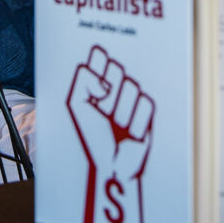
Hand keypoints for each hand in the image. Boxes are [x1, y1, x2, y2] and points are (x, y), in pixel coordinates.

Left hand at [66, 45, 154, 222]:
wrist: (112, 167)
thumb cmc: (93, 138)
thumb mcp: (76, 105)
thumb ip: (83, 80)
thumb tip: (105, 81)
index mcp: (96, 84)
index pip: (100, 58)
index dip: (100, 56)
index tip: (98, 55)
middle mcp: (115, 88)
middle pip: (117, 68)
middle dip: (110, 88)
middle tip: (104, 109)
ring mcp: (131, 99)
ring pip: (131, 86)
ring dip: (121, 110)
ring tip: (116, 127)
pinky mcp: (147, 112)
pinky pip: (144, 103)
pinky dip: (134, 120)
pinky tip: (128, 134)